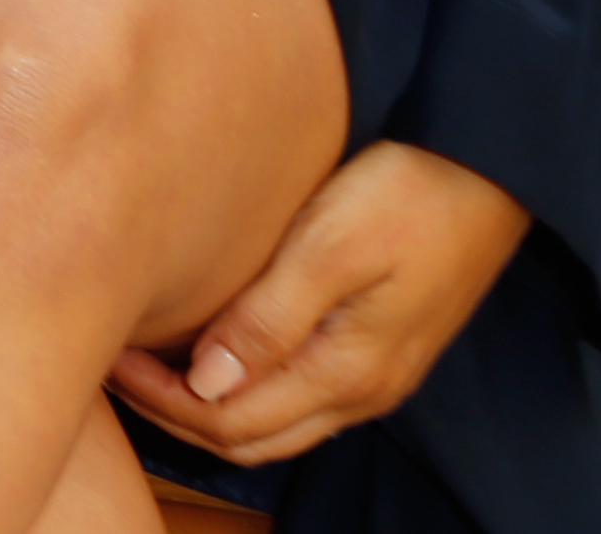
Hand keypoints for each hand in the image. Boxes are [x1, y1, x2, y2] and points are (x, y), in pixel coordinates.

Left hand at [107, 138, 532, 466]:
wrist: (493, 165)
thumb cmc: (411, 192)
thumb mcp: (333, 246)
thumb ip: (269, 320)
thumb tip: (205, 384)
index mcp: (346, 371)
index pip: (232, 423)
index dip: (162, 402)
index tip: (106, 355)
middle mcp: (362, 388)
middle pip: (250, 435)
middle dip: (174, 411)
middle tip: (111, 360)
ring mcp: (376, 370)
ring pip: (275, 420)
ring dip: (206, 402)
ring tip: (147, 354)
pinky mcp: (380, 342)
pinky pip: (300, 392)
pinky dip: (243, 383)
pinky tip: (209, 340)